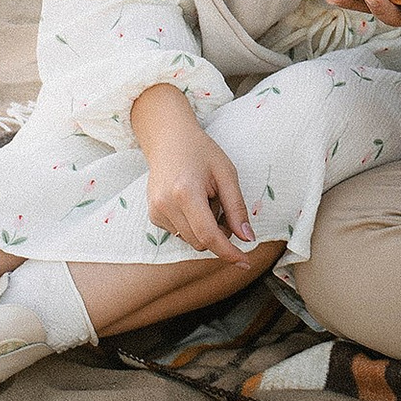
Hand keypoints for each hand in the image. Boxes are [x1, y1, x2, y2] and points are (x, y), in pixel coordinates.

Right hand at [127, 91, 260, 261]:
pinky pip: (180, 233)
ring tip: (205, 200)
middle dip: (219, 235)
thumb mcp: (226, 174)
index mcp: (186, 193)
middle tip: (223, 207)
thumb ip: (237, 208)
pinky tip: (192, 202)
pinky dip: (192, 225)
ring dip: (205, 230)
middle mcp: (166, 205)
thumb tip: (247, 238)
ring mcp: (156, 211)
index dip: (229, 253)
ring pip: (191, 241)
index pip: (209, 236)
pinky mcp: (153, 215)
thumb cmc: (201, 152)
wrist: (168, 138)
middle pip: (201, 242)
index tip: (246, 263)